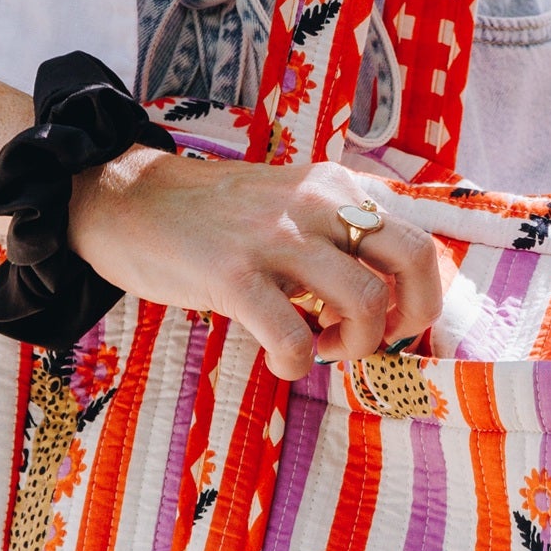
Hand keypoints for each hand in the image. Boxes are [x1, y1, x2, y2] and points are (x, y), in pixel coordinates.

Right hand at [68, 146, 446, 381]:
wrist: (129, 201)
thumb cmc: (215, 217)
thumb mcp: (289, 204)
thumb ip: (337, 234)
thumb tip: (392, 294)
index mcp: (335, 185)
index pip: (418, 238)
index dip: (422, 293)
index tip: (393, 320)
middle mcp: (317, 201)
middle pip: (414, 257)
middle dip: (412, 316)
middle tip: (377, 340)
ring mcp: (276, 236)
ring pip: (366, 302)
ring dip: (355, 345)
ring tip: (320, 348)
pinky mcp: (233, 274)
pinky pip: (294, 337)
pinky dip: (297, 365)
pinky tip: (281, 360)